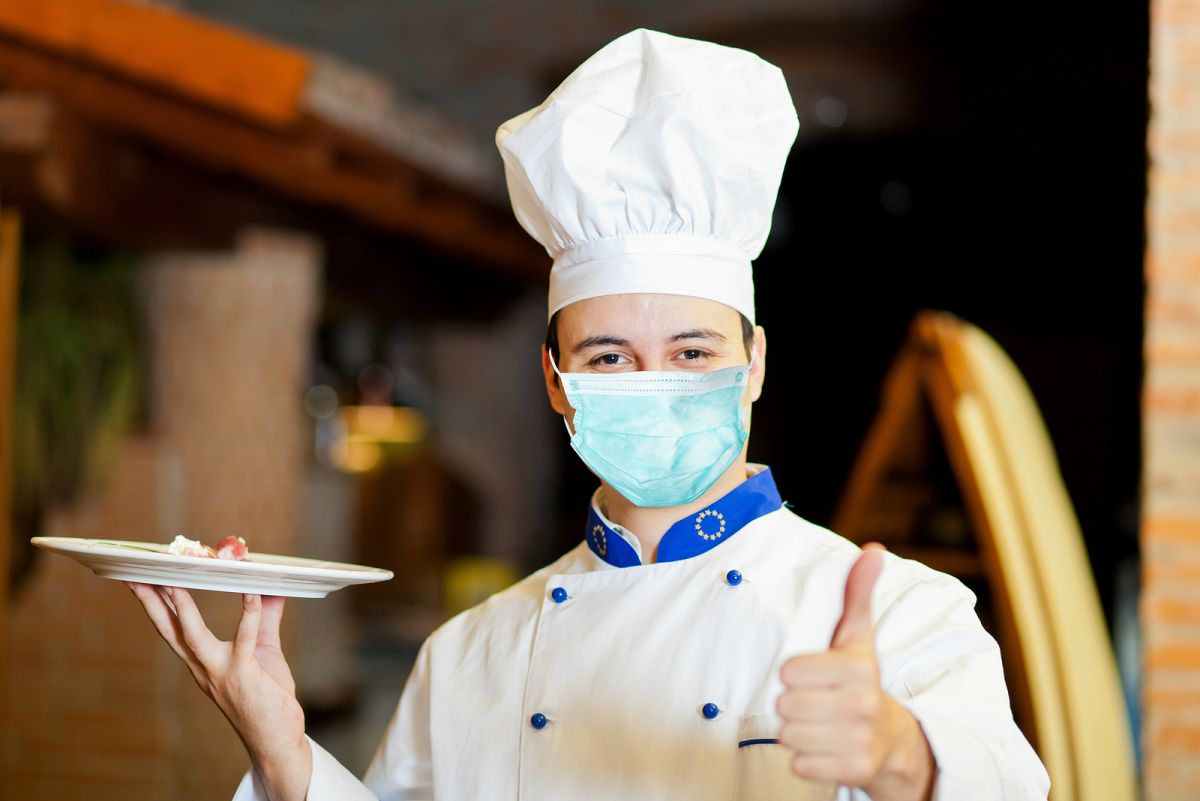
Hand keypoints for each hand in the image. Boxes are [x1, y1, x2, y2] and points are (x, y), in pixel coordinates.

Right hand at [125, 583, 311, 800]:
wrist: (275, 738)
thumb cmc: (267, 697)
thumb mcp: (262, 651)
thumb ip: (263, 620)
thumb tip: (269, 590)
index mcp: (201, 661)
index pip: (171, 628)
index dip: (155, 604)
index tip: (142, 579)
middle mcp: (202, 666)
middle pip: (168, 630)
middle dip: (149, 603)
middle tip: (134, 576)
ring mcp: (219, 671)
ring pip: (192, 636)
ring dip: (182, 609)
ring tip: (174, 582)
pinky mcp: (242, 674)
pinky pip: (243, 639)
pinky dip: (248, 613)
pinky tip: (251, 593)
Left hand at [776, 544, 933, 800]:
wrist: (895, 741)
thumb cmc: (861, 682)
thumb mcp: (859, 638)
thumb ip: (858, 594)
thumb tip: (873, 550)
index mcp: (860, 668)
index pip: (789, 672)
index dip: (792, 675)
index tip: (807, 676)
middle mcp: (864, 704)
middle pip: (785, 706)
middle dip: (791, 706)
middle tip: (811, 704)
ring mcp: (861, 739)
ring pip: (789, 736)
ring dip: (794, 733)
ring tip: (815, 725)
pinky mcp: (855, 770)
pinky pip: (800, 765)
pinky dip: (803, 760)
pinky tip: (820, 749)